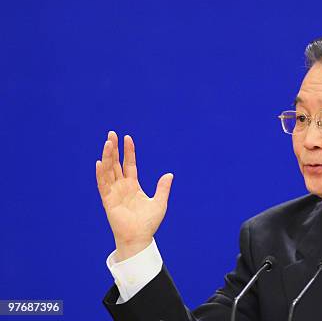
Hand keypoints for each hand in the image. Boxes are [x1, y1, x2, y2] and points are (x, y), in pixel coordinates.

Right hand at [95, 131, 173, 260]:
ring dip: (107, 157)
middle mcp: (122, 187)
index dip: (128, 151)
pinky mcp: (108, 201)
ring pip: (108, 171)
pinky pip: (103, 185)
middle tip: (111, 134)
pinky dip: (101, 174)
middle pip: (116, 164)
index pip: (129, 164)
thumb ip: (162, 188)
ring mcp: (114, 192)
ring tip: (107, 142)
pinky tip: (100, 162)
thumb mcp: (159, 202)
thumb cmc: (149, 223)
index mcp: (133, 186)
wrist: (140, 238)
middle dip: (114, 149)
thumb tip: (169, 174)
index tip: (127, 137)